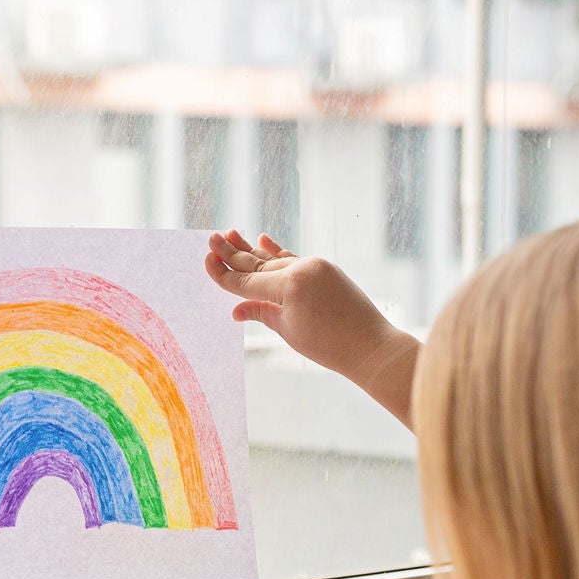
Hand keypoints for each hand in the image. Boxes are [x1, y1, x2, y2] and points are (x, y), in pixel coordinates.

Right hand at [204, 229, 421, 424]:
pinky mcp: (325, 269)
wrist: (371, 346)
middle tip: (213, 238)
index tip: (207, 260)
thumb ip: (262, 312)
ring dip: (253, 249)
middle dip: (234, 253)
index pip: (247, 280)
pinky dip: (278, 252)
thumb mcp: (289, 331)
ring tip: (232, 233)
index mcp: (289, 286)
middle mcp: (301, 269)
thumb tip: (237, 309)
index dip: (224, 273)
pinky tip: (264, 240)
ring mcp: (315, 266)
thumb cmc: (329, 346)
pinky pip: (295, 259)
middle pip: (258, 263)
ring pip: (275, 259)